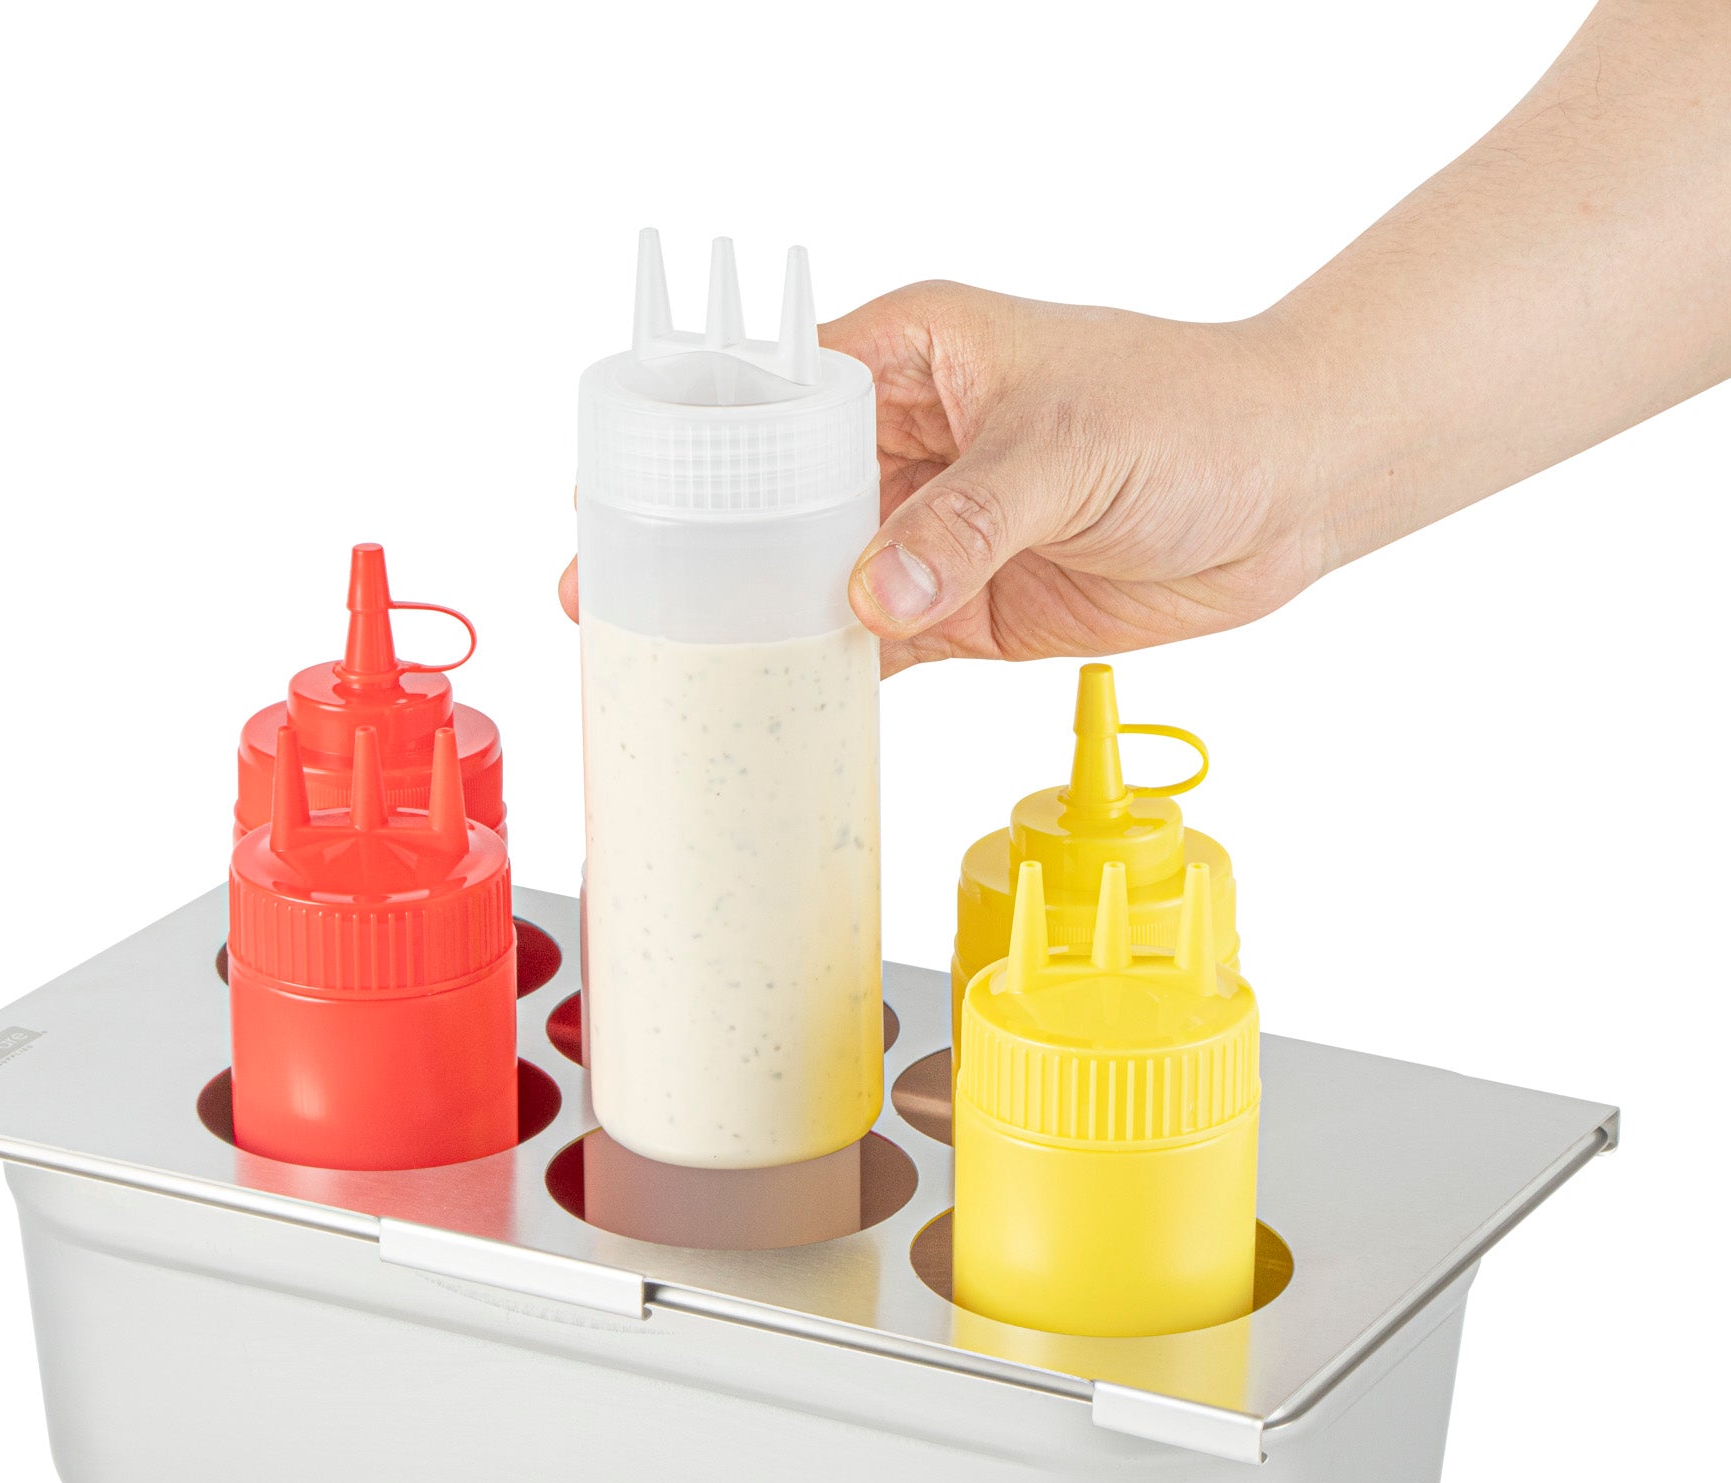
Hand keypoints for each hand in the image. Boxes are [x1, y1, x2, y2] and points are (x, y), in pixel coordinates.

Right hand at [554, 288, 1324, 672]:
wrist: (1287, 490)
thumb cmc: (1192, 416)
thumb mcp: (1072, 449)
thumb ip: (971, 521)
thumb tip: (876, 595)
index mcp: (914, 359)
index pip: (775, 396)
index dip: (697, 445)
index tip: (624, 496)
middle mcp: (908, 443)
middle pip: (775, 498)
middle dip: (703, 547)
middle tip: (615, 597)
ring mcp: (932, 532)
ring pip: (816, 579)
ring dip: (754, 621)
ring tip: (670, 660)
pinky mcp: (965, 607)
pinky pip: (879, 645)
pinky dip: (833, 675)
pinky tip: (773, 702)